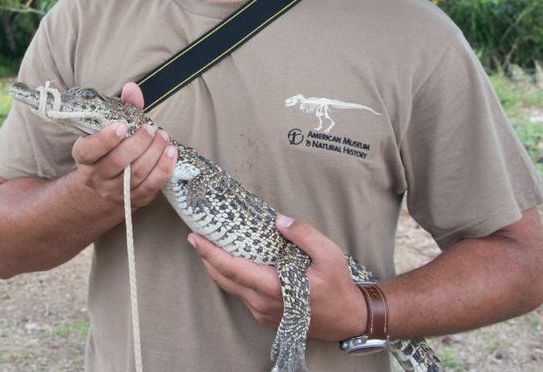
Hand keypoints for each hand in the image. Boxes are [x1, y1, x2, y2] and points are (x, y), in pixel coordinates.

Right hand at [70, 82, 176, 208]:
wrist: (100, 191)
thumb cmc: (107, 151)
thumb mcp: (106, 129)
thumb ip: (122, 107)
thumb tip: (132, 87)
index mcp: (84, 157)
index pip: (90, 150)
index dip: (105, 139)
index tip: (122, 126)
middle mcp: (96, 176)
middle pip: (117, 162)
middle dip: (138, 144)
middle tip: (150, 129)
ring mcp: (115, 191)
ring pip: (135, 174)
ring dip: (153, 154)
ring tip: (163, 137)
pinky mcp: (134, 200)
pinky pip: (150, 186)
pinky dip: (163, 169)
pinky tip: (171, 154)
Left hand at [188, 214, 365, 340]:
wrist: (348, 319)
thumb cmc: (338, 287)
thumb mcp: (329, 255)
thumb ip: (305, 236)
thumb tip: (280, 221)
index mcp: (274, 288)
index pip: (232, 269)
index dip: (210, 253)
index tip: (194, 237)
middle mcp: (262, 303)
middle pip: (223, 279)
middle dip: (207, 258)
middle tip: (197, 236)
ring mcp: (262, 312)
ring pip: (230, 288)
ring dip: (218, 268)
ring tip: (211, 246)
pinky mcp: (265, 315)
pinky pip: (241, 295)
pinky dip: (232, 278)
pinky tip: (233, 263)